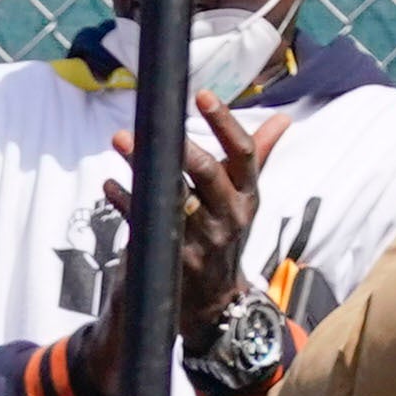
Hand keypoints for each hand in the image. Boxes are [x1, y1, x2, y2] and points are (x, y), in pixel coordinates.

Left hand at [102, 92, 270, 339]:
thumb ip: (259, 157)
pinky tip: (111, 184)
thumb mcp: (246, 200)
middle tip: (156, 123)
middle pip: (209, 173)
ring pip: (172, 196)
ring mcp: (202, 239)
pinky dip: (126, 201)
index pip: (244, 153)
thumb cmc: (227, 235)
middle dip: (182, 146)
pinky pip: (146, 224)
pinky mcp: (175, 258)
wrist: (214, 301)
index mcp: (249, 195)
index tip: (202, 95)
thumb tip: (284, 120)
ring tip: (122, 140)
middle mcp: (230, 215)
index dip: (224, 123)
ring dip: (144, 166)